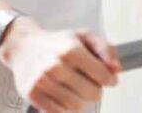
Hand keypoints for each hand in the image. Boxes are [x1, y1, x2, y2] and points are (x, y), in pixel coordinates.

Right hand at [0, 16, 122, 111]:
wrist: (24, 48)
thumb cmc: (57, 43)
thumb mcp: (84, 36)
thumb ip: (105, 49)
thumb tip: (116, 69)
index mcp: (71, 49)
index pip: (103, 76)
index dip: (109, 79)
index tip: (108, 79)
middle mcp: (56, 66)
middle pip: (93, 94)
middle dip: (94, 89)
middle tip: (87, 81)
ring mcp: (43, 81)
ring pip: (77, 106)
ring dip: (80, 99)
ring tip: (73, 87)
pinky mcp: (33, 95)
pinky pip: (60, 112)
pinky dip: (65, 107)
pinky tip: (62, 94)